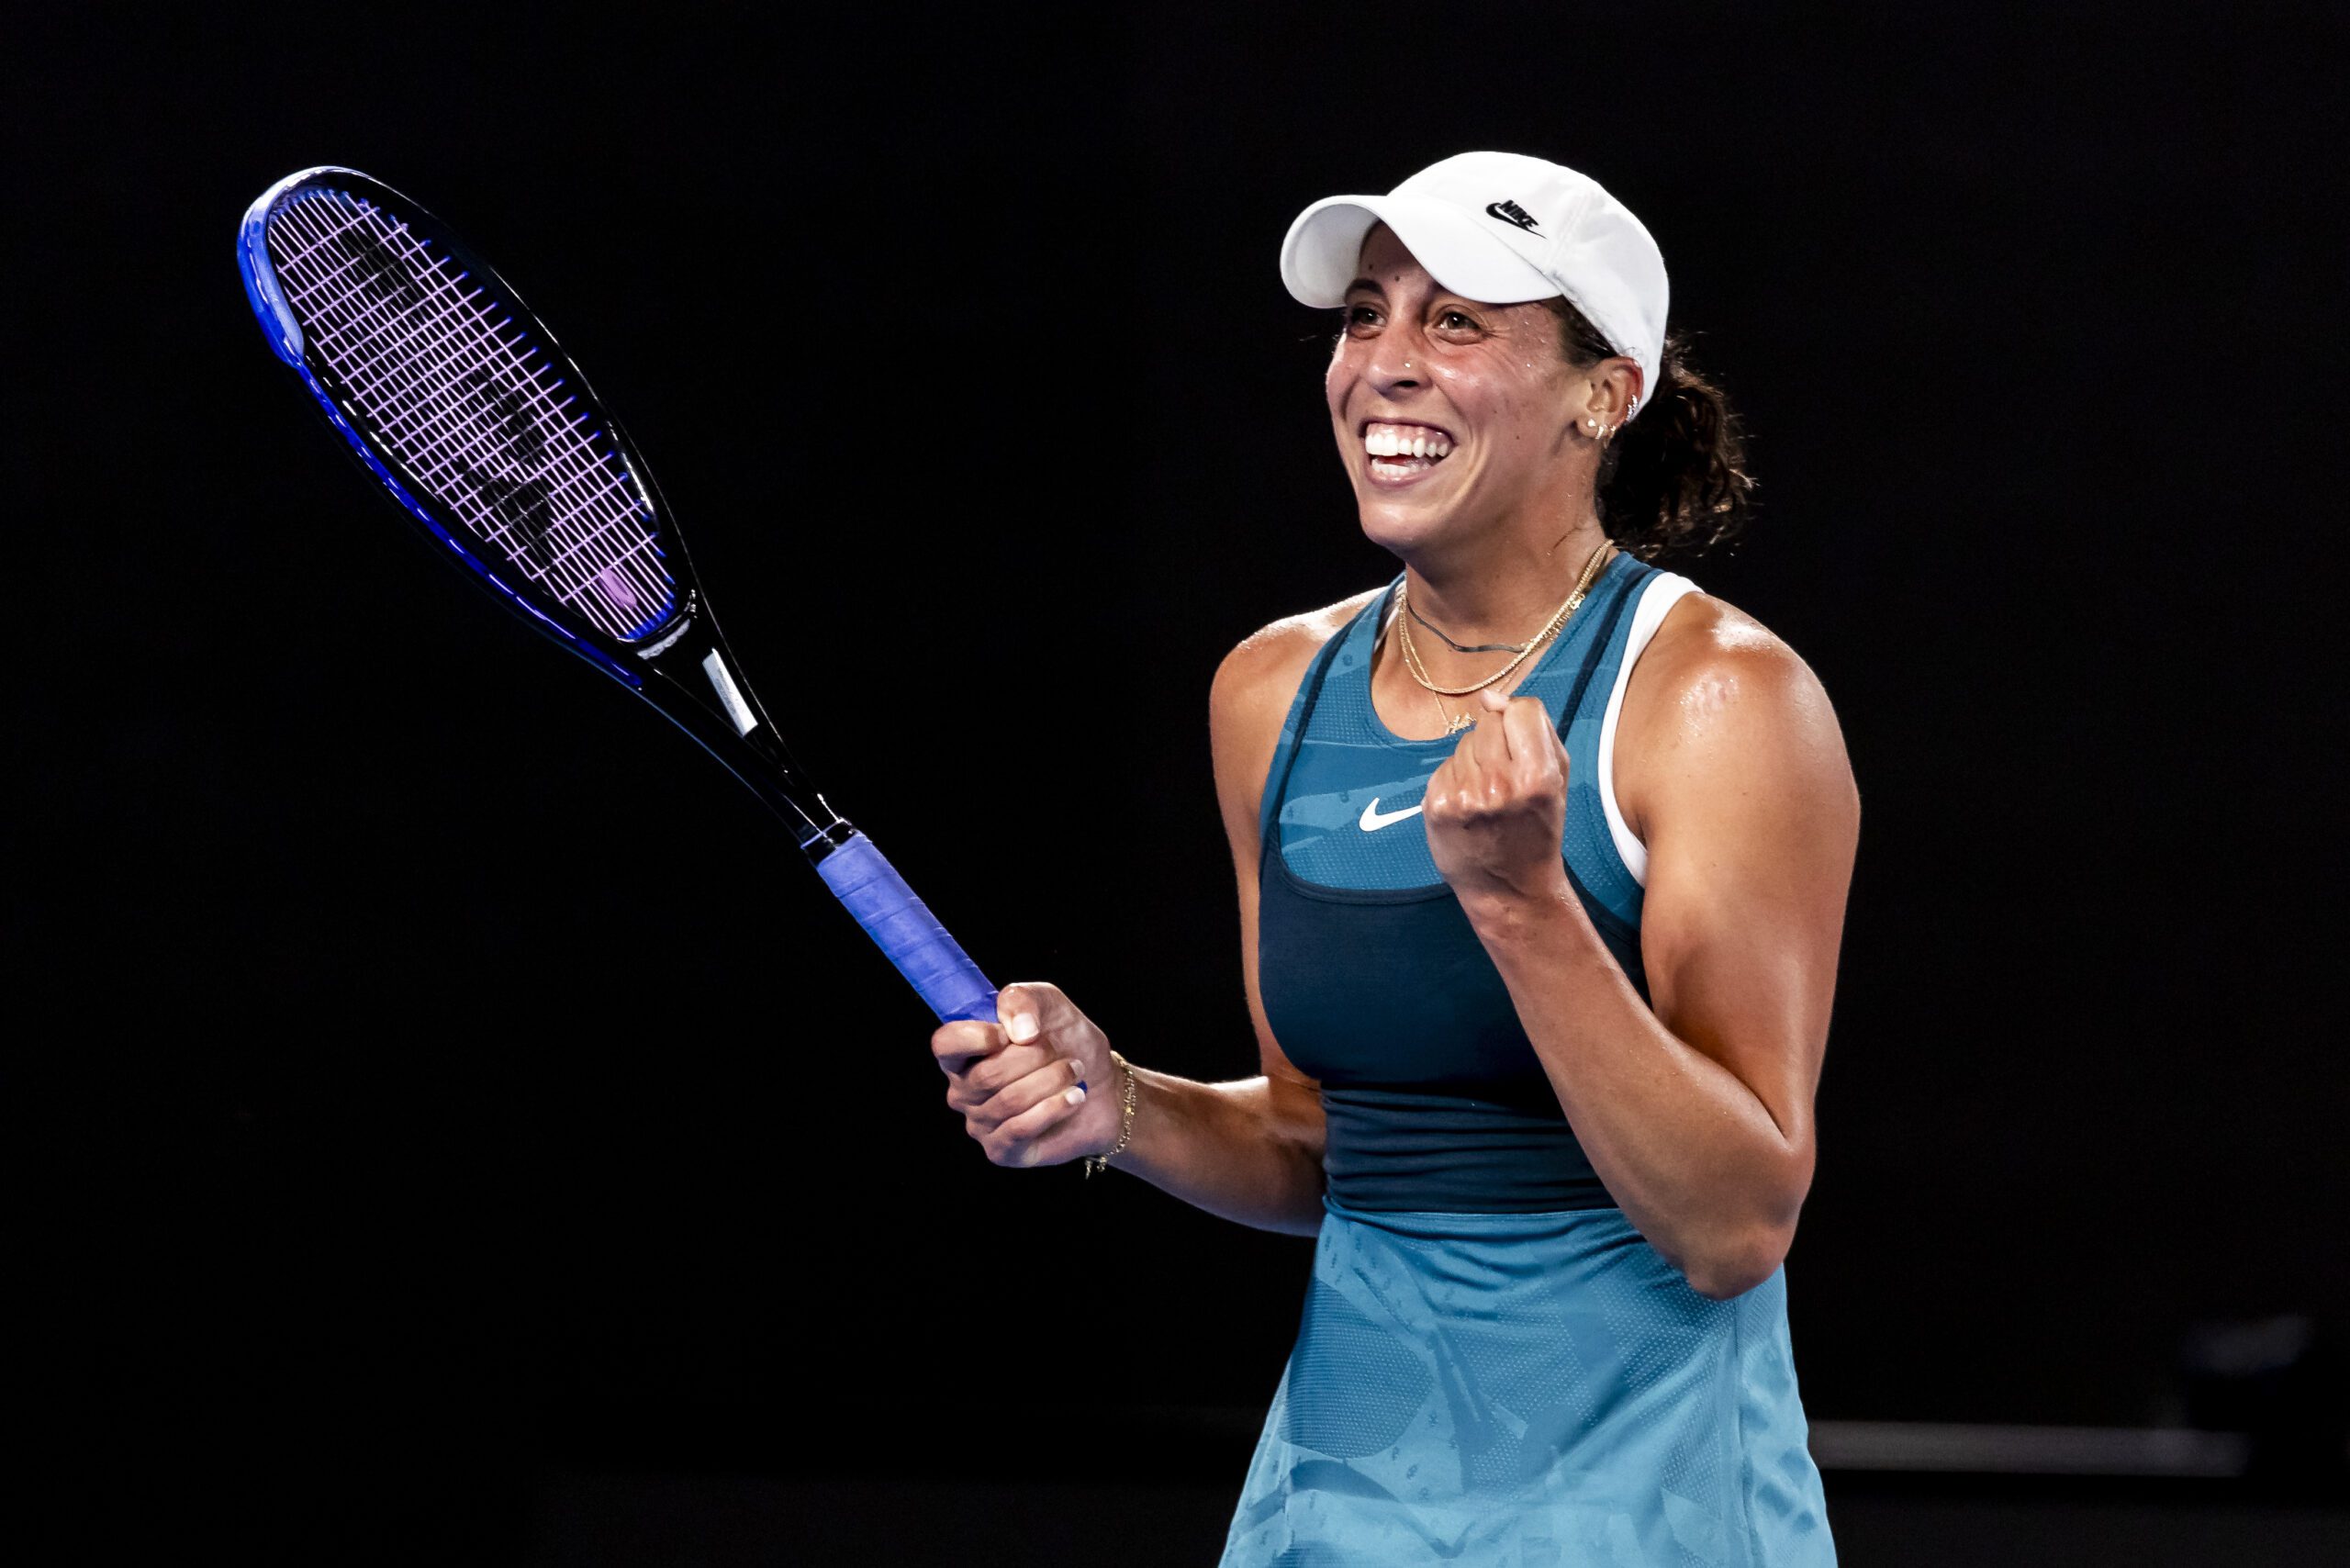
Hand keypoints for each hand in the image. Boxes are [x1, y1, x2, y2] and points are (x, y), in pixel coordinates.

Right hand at [931, 982, 1119, 1168]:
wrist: (1103, 1086)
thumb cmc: (1066, 1042)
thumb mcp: (1049, 1004)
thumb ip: (1023, 999)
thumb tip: (1019, 1030)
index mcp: (964, 1053)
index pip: (944, 1044)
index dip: (974, 1037)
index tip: (1008, 1033)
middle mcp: (964, 1091)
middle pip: (986, 1075)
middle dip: (1033, 1058)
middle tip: (1060, 1052)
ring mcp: (980, 1123)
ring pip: (1008, 1101)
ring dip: (1052, 1080)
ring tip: (1074, 1071)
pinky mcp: (1001, 1151)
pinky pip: (1020, 1129)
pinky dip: (1054, 1108)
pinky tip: (1074, 1097)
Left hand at [1425, 686, 1573, 915]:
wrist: (1509, 888)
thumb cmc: (1537, 828)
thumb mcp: (1558, 779)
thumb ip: (1536, 729)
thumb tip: (1491, 697)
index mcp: (1537, 776)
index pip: (1522, 709)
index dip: (1521, 722)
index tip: (1522, 745)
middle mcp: (1499, 784)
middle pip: (1489, 723)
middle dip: (1496, 742)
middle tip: (1505, 778)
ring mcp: (1464, 796)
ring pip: (1463, 743)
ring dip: (1474, 761)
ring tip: (1486, 795)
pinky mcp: (1436, 805)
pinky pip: (1444, 766)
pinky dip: (1455, 779)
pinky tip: (1467, 805)